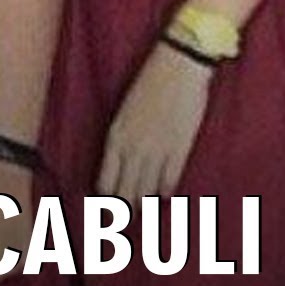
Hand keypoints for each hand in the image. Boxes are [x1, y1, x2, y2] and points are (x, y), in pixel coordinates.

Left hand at [99, 44, 213, 201]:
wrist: (179, 65)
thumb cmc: (150, 82)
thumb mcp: (125, 112)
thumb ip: (121, 139)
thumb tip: (122, 164)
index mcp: (115, 138)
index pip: (105, 182)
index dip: (107, 199)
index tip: (109, 208)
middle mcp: (133, 149)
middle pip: (125, 193)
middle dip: (125, 208)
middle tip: (127, 220)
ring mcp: (156, 151)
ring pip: (146, 192)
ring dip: (145, 203)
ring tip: (145, 212)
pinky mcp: (179, 149)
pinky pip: (169, 182)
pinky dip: (166, 192)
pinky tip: (164, 196)